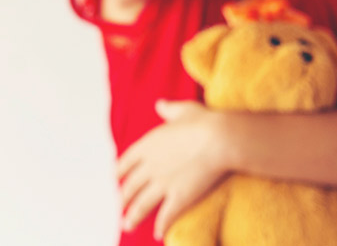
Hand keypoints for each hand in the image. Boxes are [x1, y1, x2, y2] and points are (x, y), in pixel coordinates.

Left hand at [116, 100, 227, 240]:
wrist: (219, 138)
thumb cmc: (203, 121)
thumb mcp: (183, 110)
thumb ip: (169, 110)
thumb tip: (160, 104)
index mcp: (148, 145)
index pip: (126, 162)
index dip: (119, 172)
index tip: (116, 179)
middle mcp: (150, 166)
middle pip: (130, 186)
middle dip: (123, 198)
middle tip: (120, 205)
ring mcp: (163, 183)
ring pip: (141, 205)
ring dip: (133, 217)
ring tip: (127, 225)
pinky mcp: (179, 197)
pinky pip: (165, 216)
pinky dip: (160, 227)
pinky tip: (157, 234)